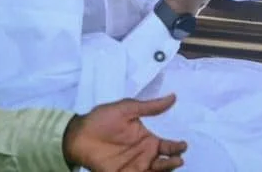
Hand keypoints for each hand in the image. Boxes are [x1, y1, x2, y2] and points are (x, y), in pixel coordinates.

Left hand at [63, 94, 186, 171]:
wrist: (78, 134)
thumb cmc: (103, 119)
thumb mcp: (128, 109)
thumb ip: (150, 107)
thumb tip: (173, 97)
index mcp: (147, 139)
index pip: (167, 146)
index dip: (177, 147)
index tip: (183, 145)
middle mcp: (143, 155)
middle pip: (164, 163)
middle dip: (173, 162)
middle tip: (177, 159)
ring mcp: (132, 167)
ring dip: (163, 170)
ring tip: (170, 165)